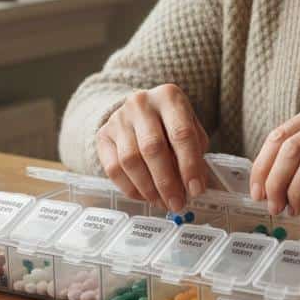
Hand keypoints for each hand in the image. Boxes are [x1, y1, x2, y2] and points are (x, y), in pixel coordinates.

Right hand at [95, 84, 208, 211]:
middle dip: (167, 182)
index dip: (190, 165)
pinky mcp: (103, 135)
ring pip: (131, 160)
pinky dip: (130, 189)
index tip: (196, 190)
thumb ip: (194, 153)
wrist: (140, 110)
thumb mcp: (190, 128)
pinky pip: (113, 169)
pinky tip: (145, 197)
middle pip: (153, 148)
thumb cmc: (171, 123)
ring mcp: (118, 118)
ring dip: (149, 189)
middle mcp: (140, 103)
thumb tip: (194, 187)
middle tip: (177, 203)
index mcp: (168, 96)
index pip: (181, 133)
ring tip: (162, 203)